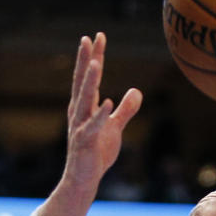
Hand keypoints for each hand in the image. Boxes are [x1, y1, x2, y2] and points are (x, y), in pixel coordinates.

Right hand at [62, 33, 142, 196]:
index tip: (98, 36)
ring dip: (90, 81)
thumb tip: (136, 91)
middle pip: (83, 82)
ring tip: (97, 63)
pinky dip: (100, 115)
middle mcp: (79, 113)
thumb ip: (125, 109)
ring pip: (85, 100)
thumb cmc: (96, 154)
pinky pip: (94, 126)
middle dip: (86, 61)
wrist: (83, 180)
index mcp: (85, 107)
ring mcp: (80, 127)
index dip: (94, 56)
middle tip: (88, 39)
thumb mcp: (115, 128)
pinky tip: (108, 101)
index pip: (89, 77)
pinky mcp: (85, 143)